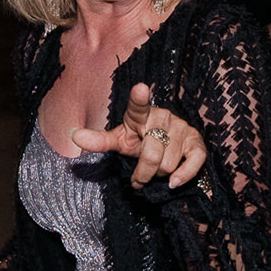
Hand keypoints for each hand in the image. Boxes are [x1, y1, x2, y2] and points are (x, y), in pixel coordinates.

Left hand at [73, 82, 206, 187]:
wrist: (168, 146)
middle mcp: (162, 116)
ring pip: (168, 165)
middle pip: (151, 155)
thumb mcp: (119, 140)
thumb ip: (99, 140)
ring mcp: (181, 128)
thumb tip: (74, 135)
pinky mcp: (196, 141)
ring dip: (160, 175)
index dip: (139, 98)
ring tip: (156, 169)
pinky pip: (193, 163)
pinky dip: (183, 176)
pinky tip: (173, 182)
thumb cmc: (140, 141)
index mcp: (140, 114)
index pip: (138, 106)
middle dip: (143, 173)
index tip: (140, 89)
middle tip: (139, 177)